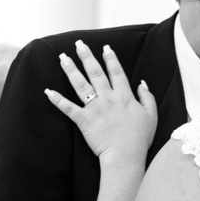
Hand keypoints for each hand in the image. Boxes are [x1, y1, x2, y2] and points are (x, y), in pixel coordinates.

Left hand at [45, 40, 156, 165]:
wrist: (125, 157)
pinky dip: (57, 100)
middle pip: (96, 73)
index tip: (105, 47)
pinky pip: (68, 108)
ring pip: (81, 85)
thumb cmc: (139, 139)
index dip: (111, 58)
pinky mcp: (84, 121)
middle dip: (87, 56)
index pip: (116, 72)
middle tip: (79, 44)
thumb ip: (147, 97)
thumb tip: (142, 83)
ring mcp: (95, 109)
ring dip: (70, 70)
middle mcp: (108, 99)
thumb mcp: (151, 116)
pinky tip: (48, 91)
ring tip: (62, 58)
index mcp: (124, 96)